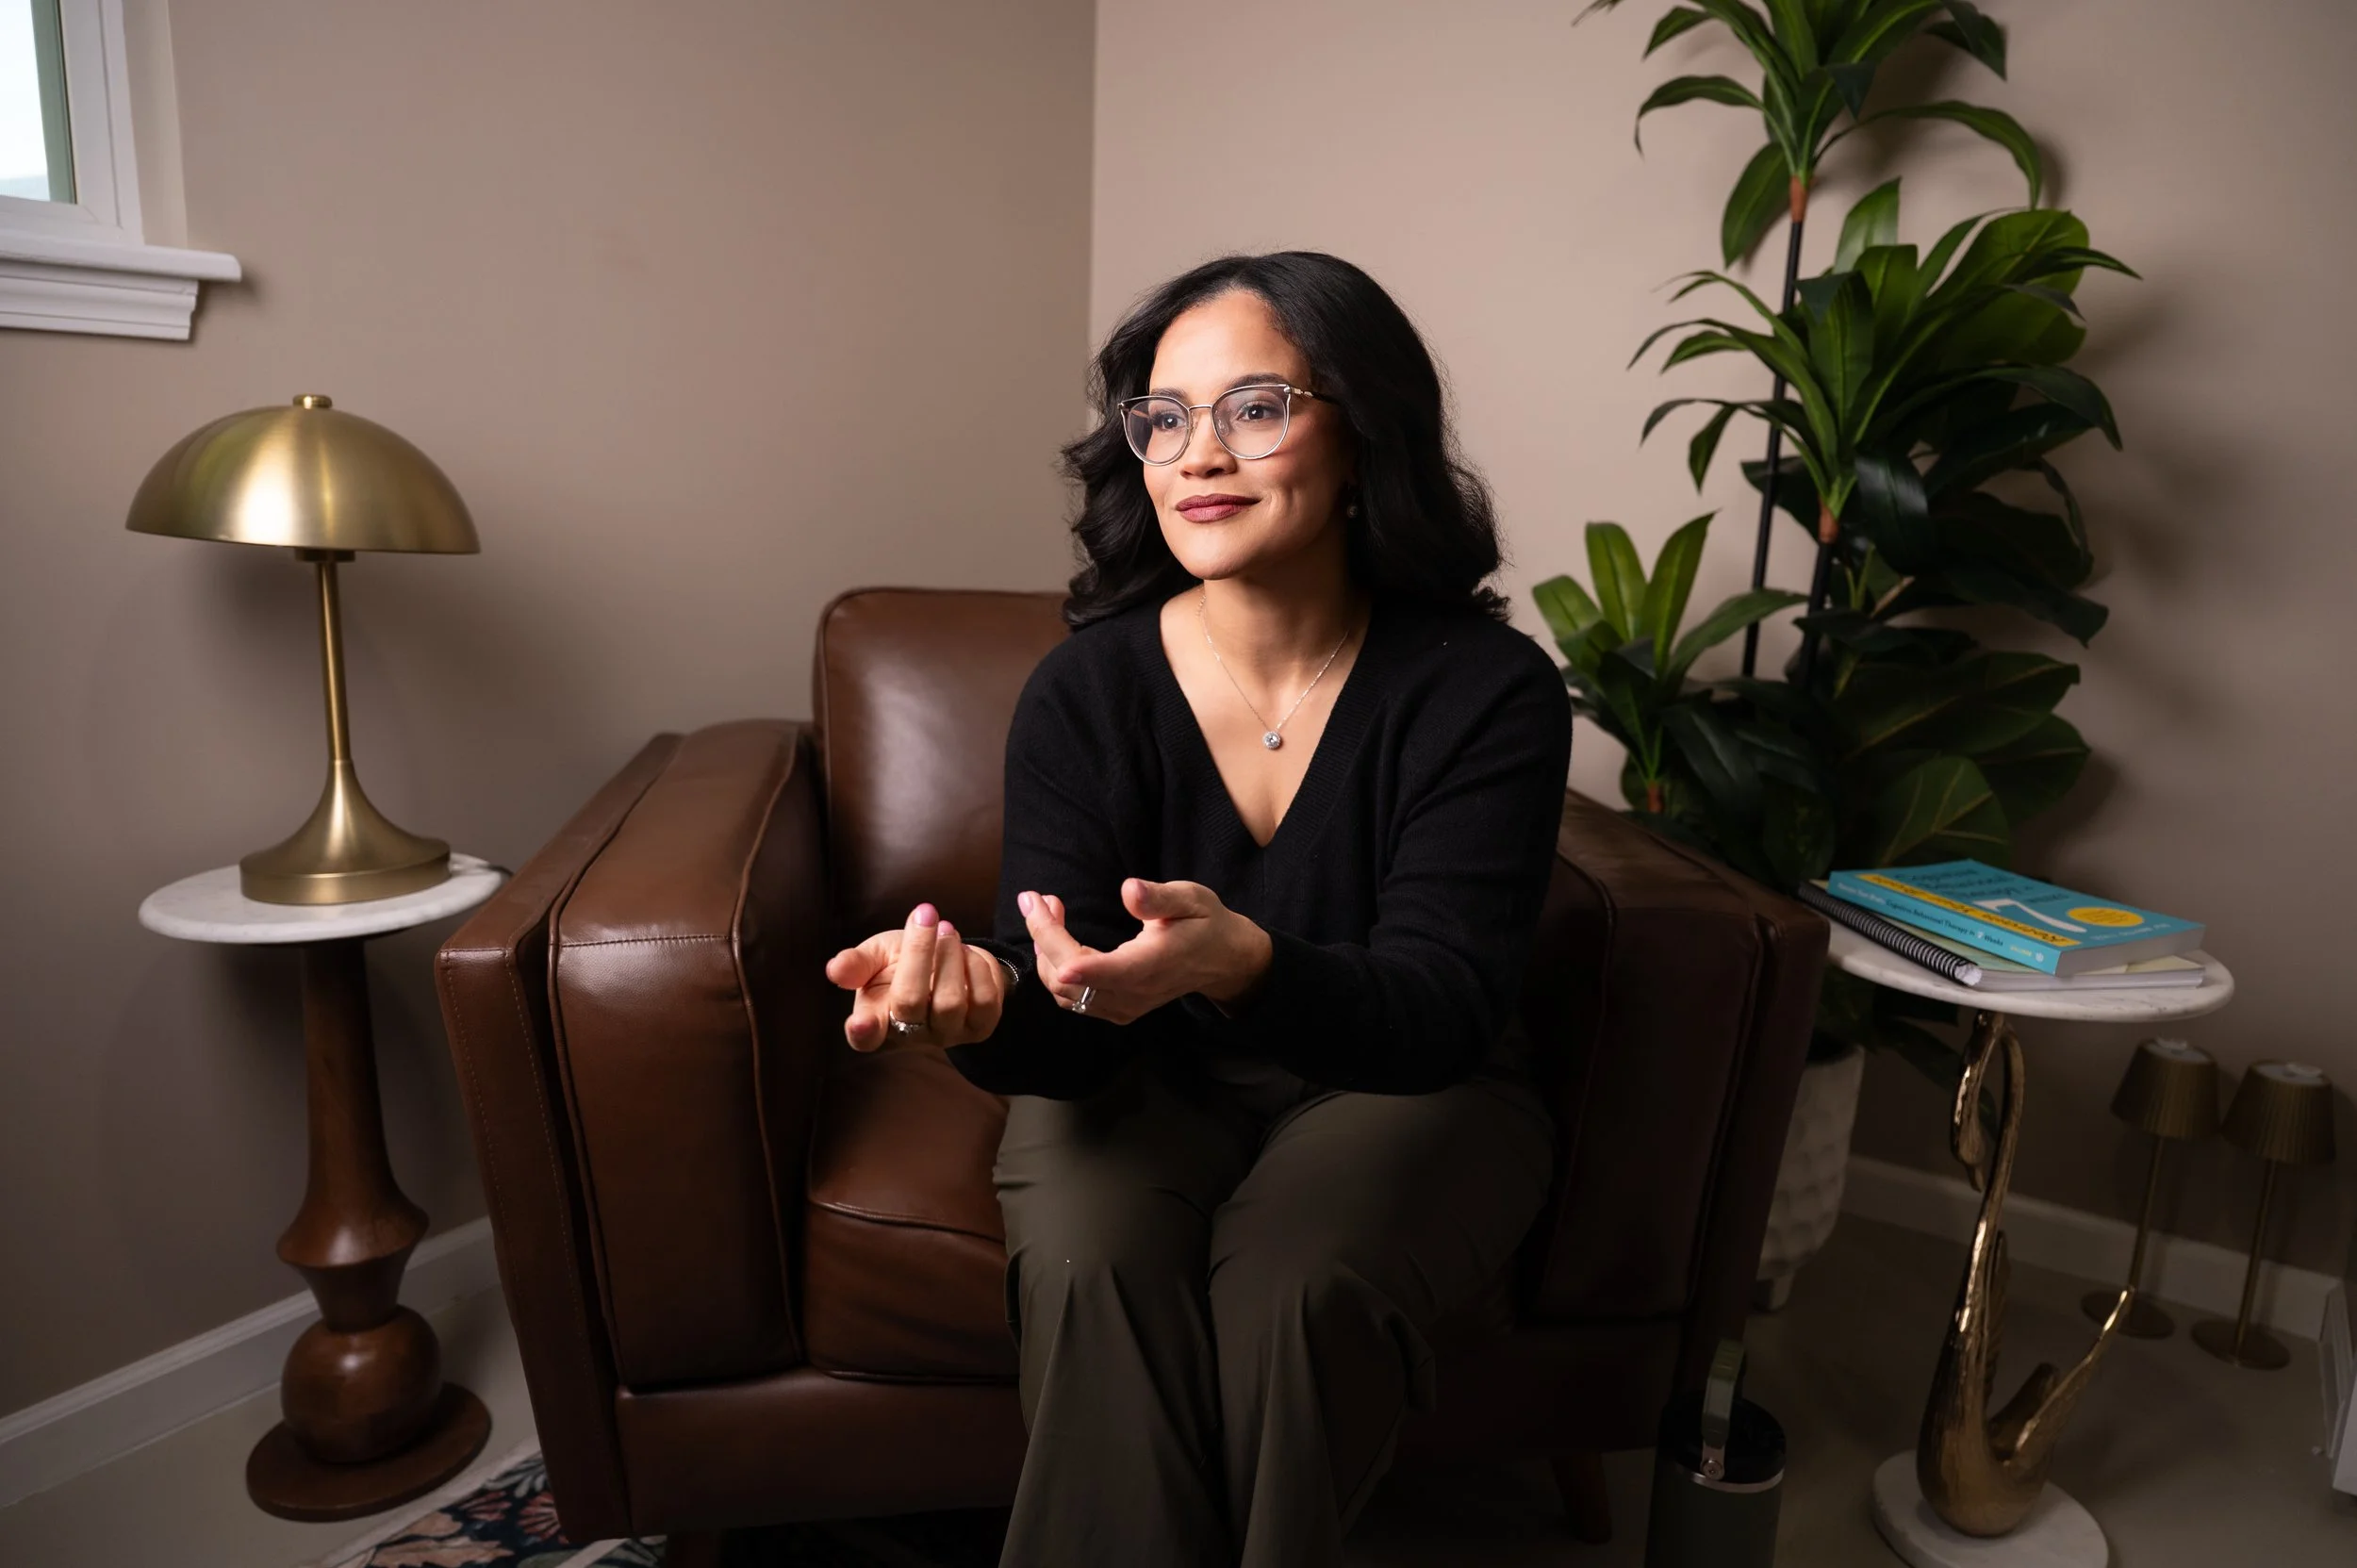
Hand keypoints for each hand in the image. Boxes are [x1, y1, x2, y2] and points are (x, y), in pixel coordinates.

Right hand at [825, 903, 1008, 1051]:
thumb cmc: (901, 963)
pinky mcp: (979, 1028)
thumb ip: (856, 963)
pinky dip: (976, 966)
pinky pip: (984, 999)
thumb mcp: (876, 956)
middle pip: (910, 1002)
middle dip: (918, 952)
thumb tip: (836, 969)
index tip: (860, 1022)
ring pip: (950, 1001)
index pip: (864, 1037)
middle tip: (926, 915)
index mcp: (876, 1021)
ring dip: (949, 955)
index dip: (862, 1031)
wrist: (947, 964)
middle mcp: (910, 1036)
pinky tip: (966, 954)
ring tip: (946, 931)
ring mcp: (947, 1035)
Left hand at [1019, 879, 1271, 1025]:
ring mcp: (1123, 1007)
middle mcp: (1133, 994)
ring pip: (1064, 993)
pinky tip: (1055, 939)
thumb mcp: (1192, 899)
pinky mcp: (1117, 1010)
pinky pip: (1073, 999)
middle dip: (1043, 936)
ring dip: (1045, 953)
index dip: (1058, 945)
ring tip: (1046, 911)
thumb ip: (1159, 897)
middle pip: (1069, 979)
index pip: (1095, 968)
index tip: (1037, 910)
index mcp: (1150, 965)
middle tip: (1037, 898)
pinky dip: (1054, 970)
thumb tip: (1129, 890)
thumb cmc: (1205, 923)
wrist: (1222, 960)